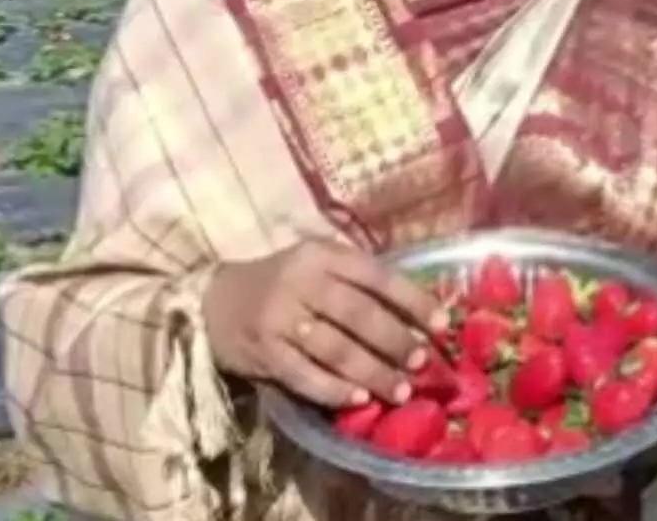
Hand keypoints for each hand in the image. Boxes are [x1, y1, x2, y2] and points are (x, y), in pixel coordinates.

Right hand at [202, 238, 445, 407]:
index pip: (377, 275)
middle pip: (359, 314)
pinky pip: (304, 375)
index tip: (443, 324)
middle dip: (396, 342)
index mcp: (322, 256)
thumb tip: (421, 314)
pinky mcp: (263, 353)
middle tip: (423, 364)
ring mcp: (279, 318)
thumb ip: (361, 283)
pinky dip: (334, 390)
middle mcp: (301, 282)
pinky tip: (358, 400)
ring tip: (401, 391)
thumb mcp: (318, 265)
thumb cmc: (282, 282)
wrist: (213, 300)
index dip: (413, 299)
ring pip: (336, 349)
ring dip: (373, 372)